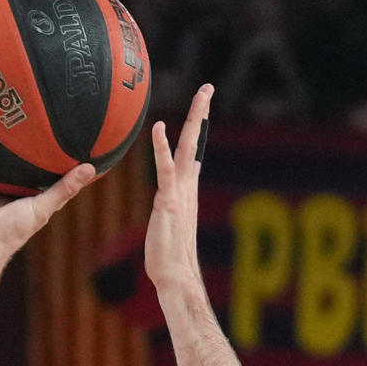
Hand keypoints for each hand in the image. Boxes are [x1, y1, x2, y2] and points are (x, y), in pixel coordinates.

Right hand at [0, 132, 94, 260]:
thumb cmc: (13, 231)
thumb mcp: (44, 206)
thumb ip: (65, 188)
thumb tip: (91, 167)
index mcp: (22, 197)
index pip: (32, 172)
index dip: (38, 155)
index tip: (45, 133)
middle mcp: (0, 191)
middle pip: (1, 164)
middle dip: (2, 145)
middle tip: (5, 115)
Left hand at [144, 84, 214, 298]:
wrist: (175, 277)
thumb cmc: (168, 259)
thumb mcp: (167, 229)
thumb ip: (167, 215)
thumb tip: (166, 214)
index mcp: (187, 191)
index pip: (193, 153)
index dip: (196, 129)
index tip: (200, 107)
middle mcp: (188, 187)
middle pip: (196, 142)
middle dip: (201, 114)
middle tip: (208, 88)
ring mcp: (180, 192)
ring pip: (188, 148)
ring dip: (195, 120)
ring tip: (202, 95)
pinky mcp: (169, 201)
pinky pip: (166, 168)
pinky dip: (162, 147)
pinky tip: (158, 128)